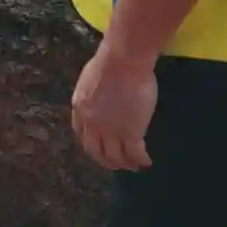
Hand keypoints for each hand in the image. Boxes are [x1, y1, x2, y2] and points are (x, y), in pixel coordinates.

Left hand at [71, 40, 156, 170]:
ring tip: (134, 166)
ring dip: (125, 164)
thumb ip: (91, 96)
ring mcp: (111, 130)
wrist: (124, 60)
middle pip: (96, 151)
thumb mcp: (89, 80)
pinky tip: (146, 162)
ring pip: (116, 157)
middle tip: (116, 164)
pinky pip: (134, 153)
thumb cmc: (110, 62)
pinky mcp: (131, 132)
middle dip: (106, 161)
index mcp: (80, 109)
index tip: (99, 148)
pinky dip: (141, 160)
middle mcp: (92, 124)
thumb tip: (99, 101)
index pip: (82, 134)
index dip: (91, 143)